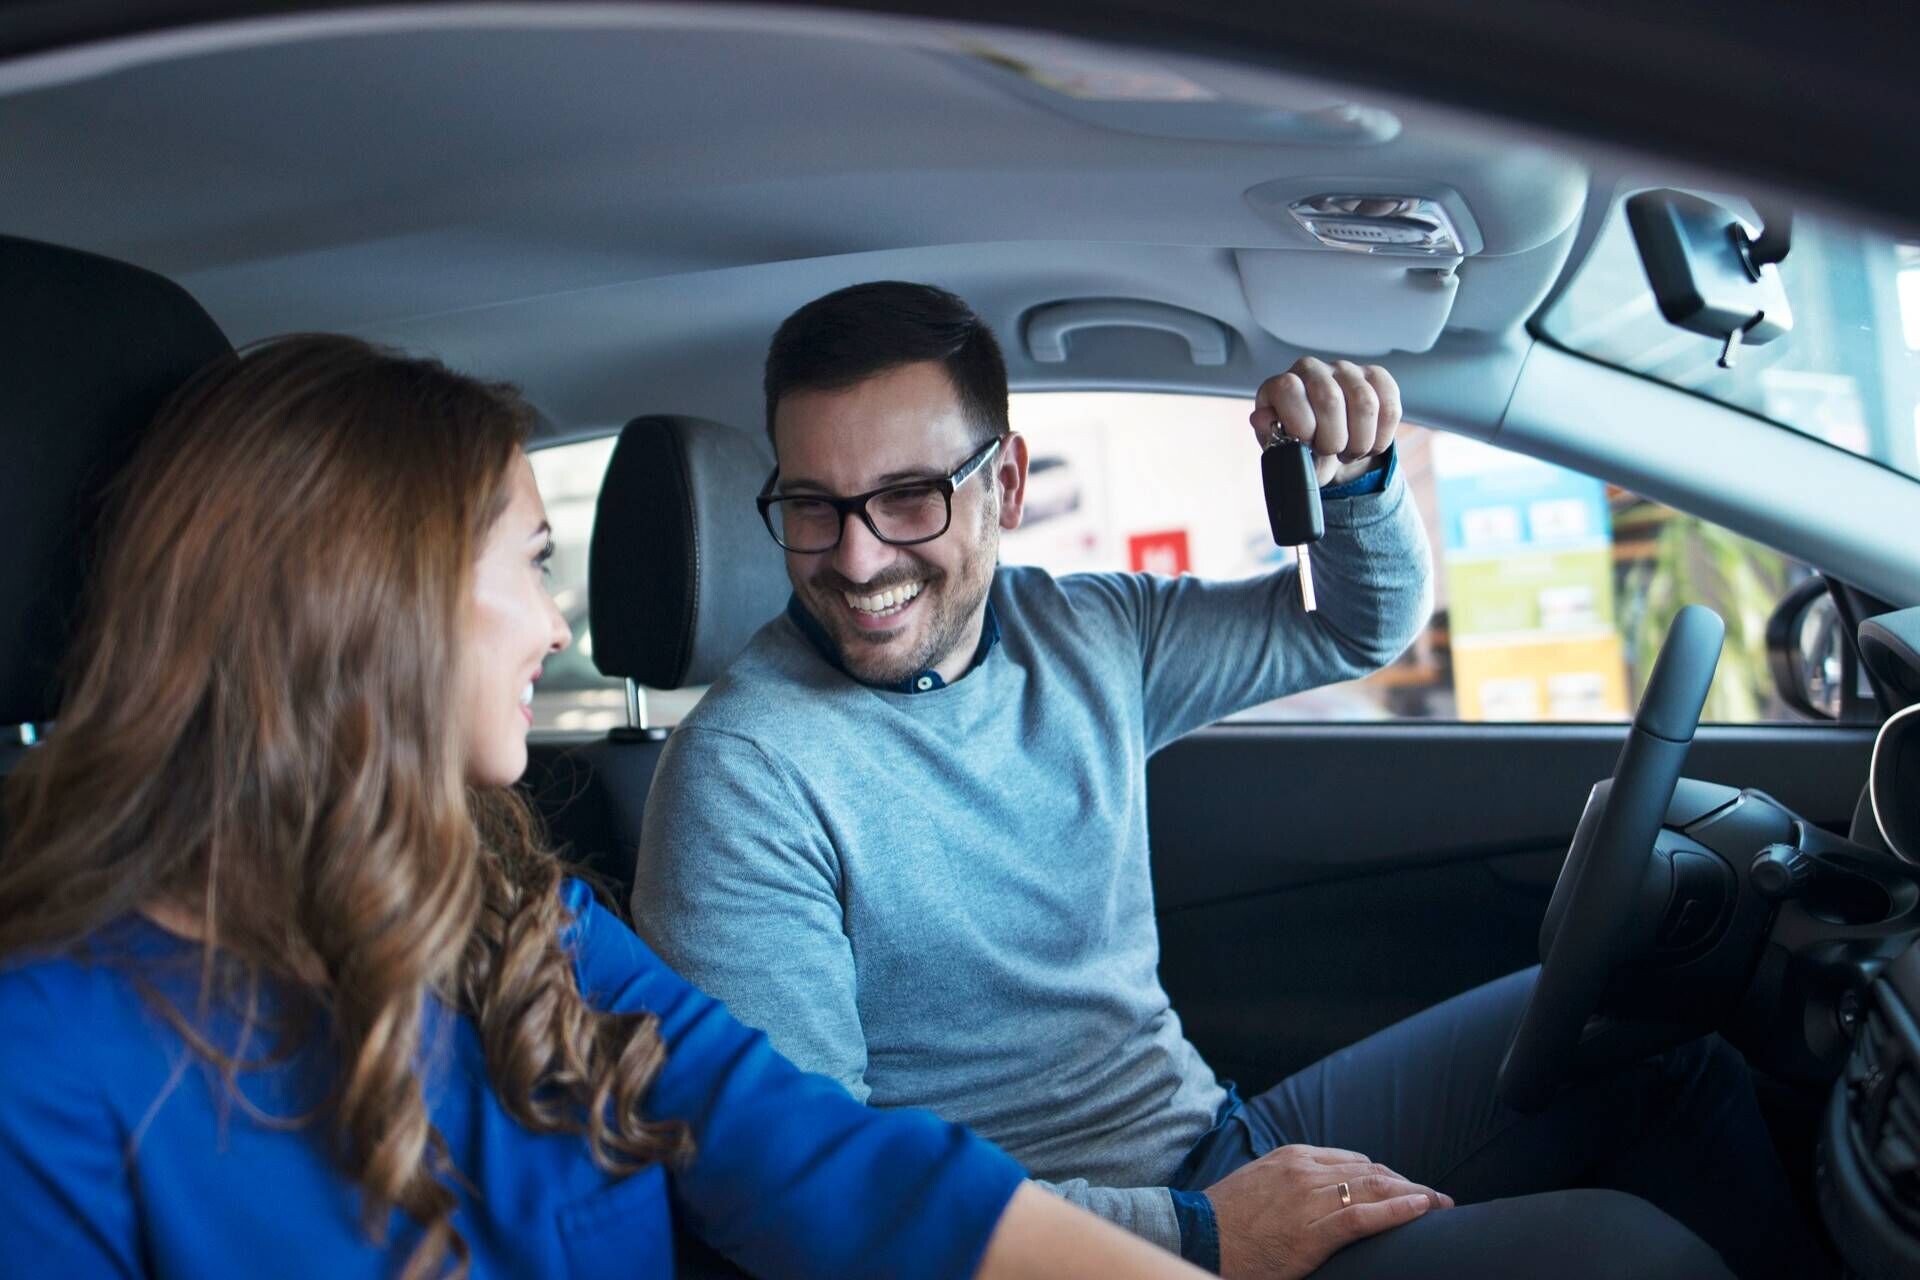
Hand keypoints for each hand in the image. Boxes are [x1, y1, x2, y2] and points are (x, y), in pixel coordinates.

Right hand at [1205, 1143, 1451, 1279]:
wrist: (1198, 1237)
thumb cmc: (1228, 1218)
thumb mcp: (1261, 1184)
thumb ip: (1293, 1182)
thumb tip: (1323, 1192)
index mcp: (1294, 1156)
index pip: (1355, 1161)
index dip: (1387, 1177)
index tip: (1408, 1190)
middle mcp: (1306, 1170)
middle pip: (1372, 1172)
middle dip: (1409, 1185)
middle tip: (1439, 1200)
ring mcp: (1309, 1198)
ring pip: (1375, 1189)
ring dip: (1415, 1196)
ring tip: (1442, 1206)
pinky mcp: (1312, 1230)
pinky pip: (1363, 1216)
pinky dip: (1398, 1211)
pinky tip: (1422, 1211)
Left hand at [1249, 358, 1401, 486]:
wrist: (1328, 449)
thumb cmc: (1299, 447)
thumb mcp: (1280, 449)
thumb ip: (1270, 435)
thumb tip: (1261, 417)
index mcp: (1281, 385)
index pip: (1289, 389)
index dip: (1300, 423)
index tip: (1306, 443)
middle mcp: (1312, 369)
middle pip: (1330, 399)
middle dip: (1333, 439)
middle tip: (1330, 452)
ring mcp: (1346, 370)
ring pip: (1365, 404)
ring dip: (1360, 442)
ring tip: (1349, 452)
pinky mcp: (1376, 377)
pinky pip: (1390, 407)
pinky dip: (1382, 437)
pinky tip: (1369, 444)